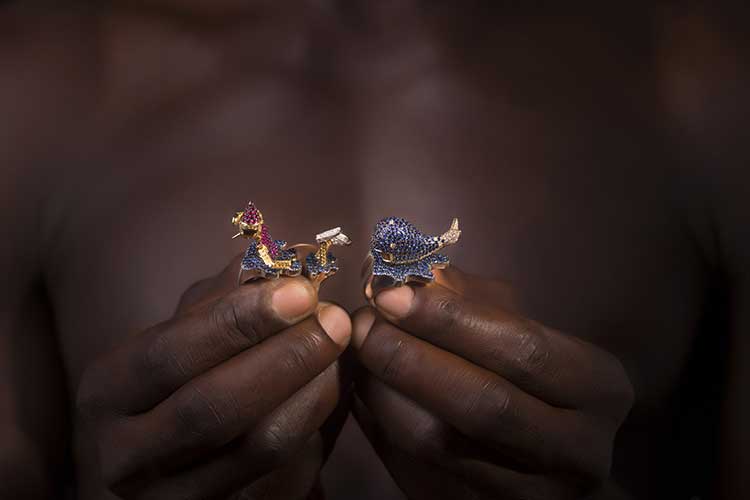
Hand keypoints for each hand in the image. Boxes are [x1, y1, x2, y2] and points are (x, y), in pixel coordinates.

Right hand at [76, 255, 351, 499]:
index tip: (300, 291)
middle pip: (212, 407)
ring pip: (254, 447)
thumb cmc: (181, 380)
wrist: (170, 460)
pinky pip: (280, 476)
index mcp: (108, 391)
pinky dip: (315, 428)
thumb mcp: (187, 332)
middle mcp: (124, 454)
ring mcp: (168, 497)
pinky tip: (334, 389)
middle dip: (284, 357)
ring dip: (311, 392)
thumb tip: (278, 256)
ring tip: (342, 351)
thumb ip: (224, 296)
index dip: (237, 321)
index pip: (169, 354)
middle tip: (334, 321)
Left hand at [352, 267, 633, 499]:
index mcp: (599, 386)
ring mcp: (532, 494)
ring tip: (356, 352)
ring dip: (385, 392)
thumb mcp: (518, 326)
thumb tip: (399, 268)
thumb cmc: (533, 375)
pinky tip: (364, 388)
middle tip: (363, 324)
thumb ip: (466, 297)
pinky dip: (380, 425)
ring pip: (441, 445)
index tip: (390, 292)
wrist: (552, 460)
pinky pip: (416, 469)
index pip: (521, 349)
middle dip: (411, 358)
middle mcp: (579, 450)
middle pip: (483, 404)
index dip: (450, 320)